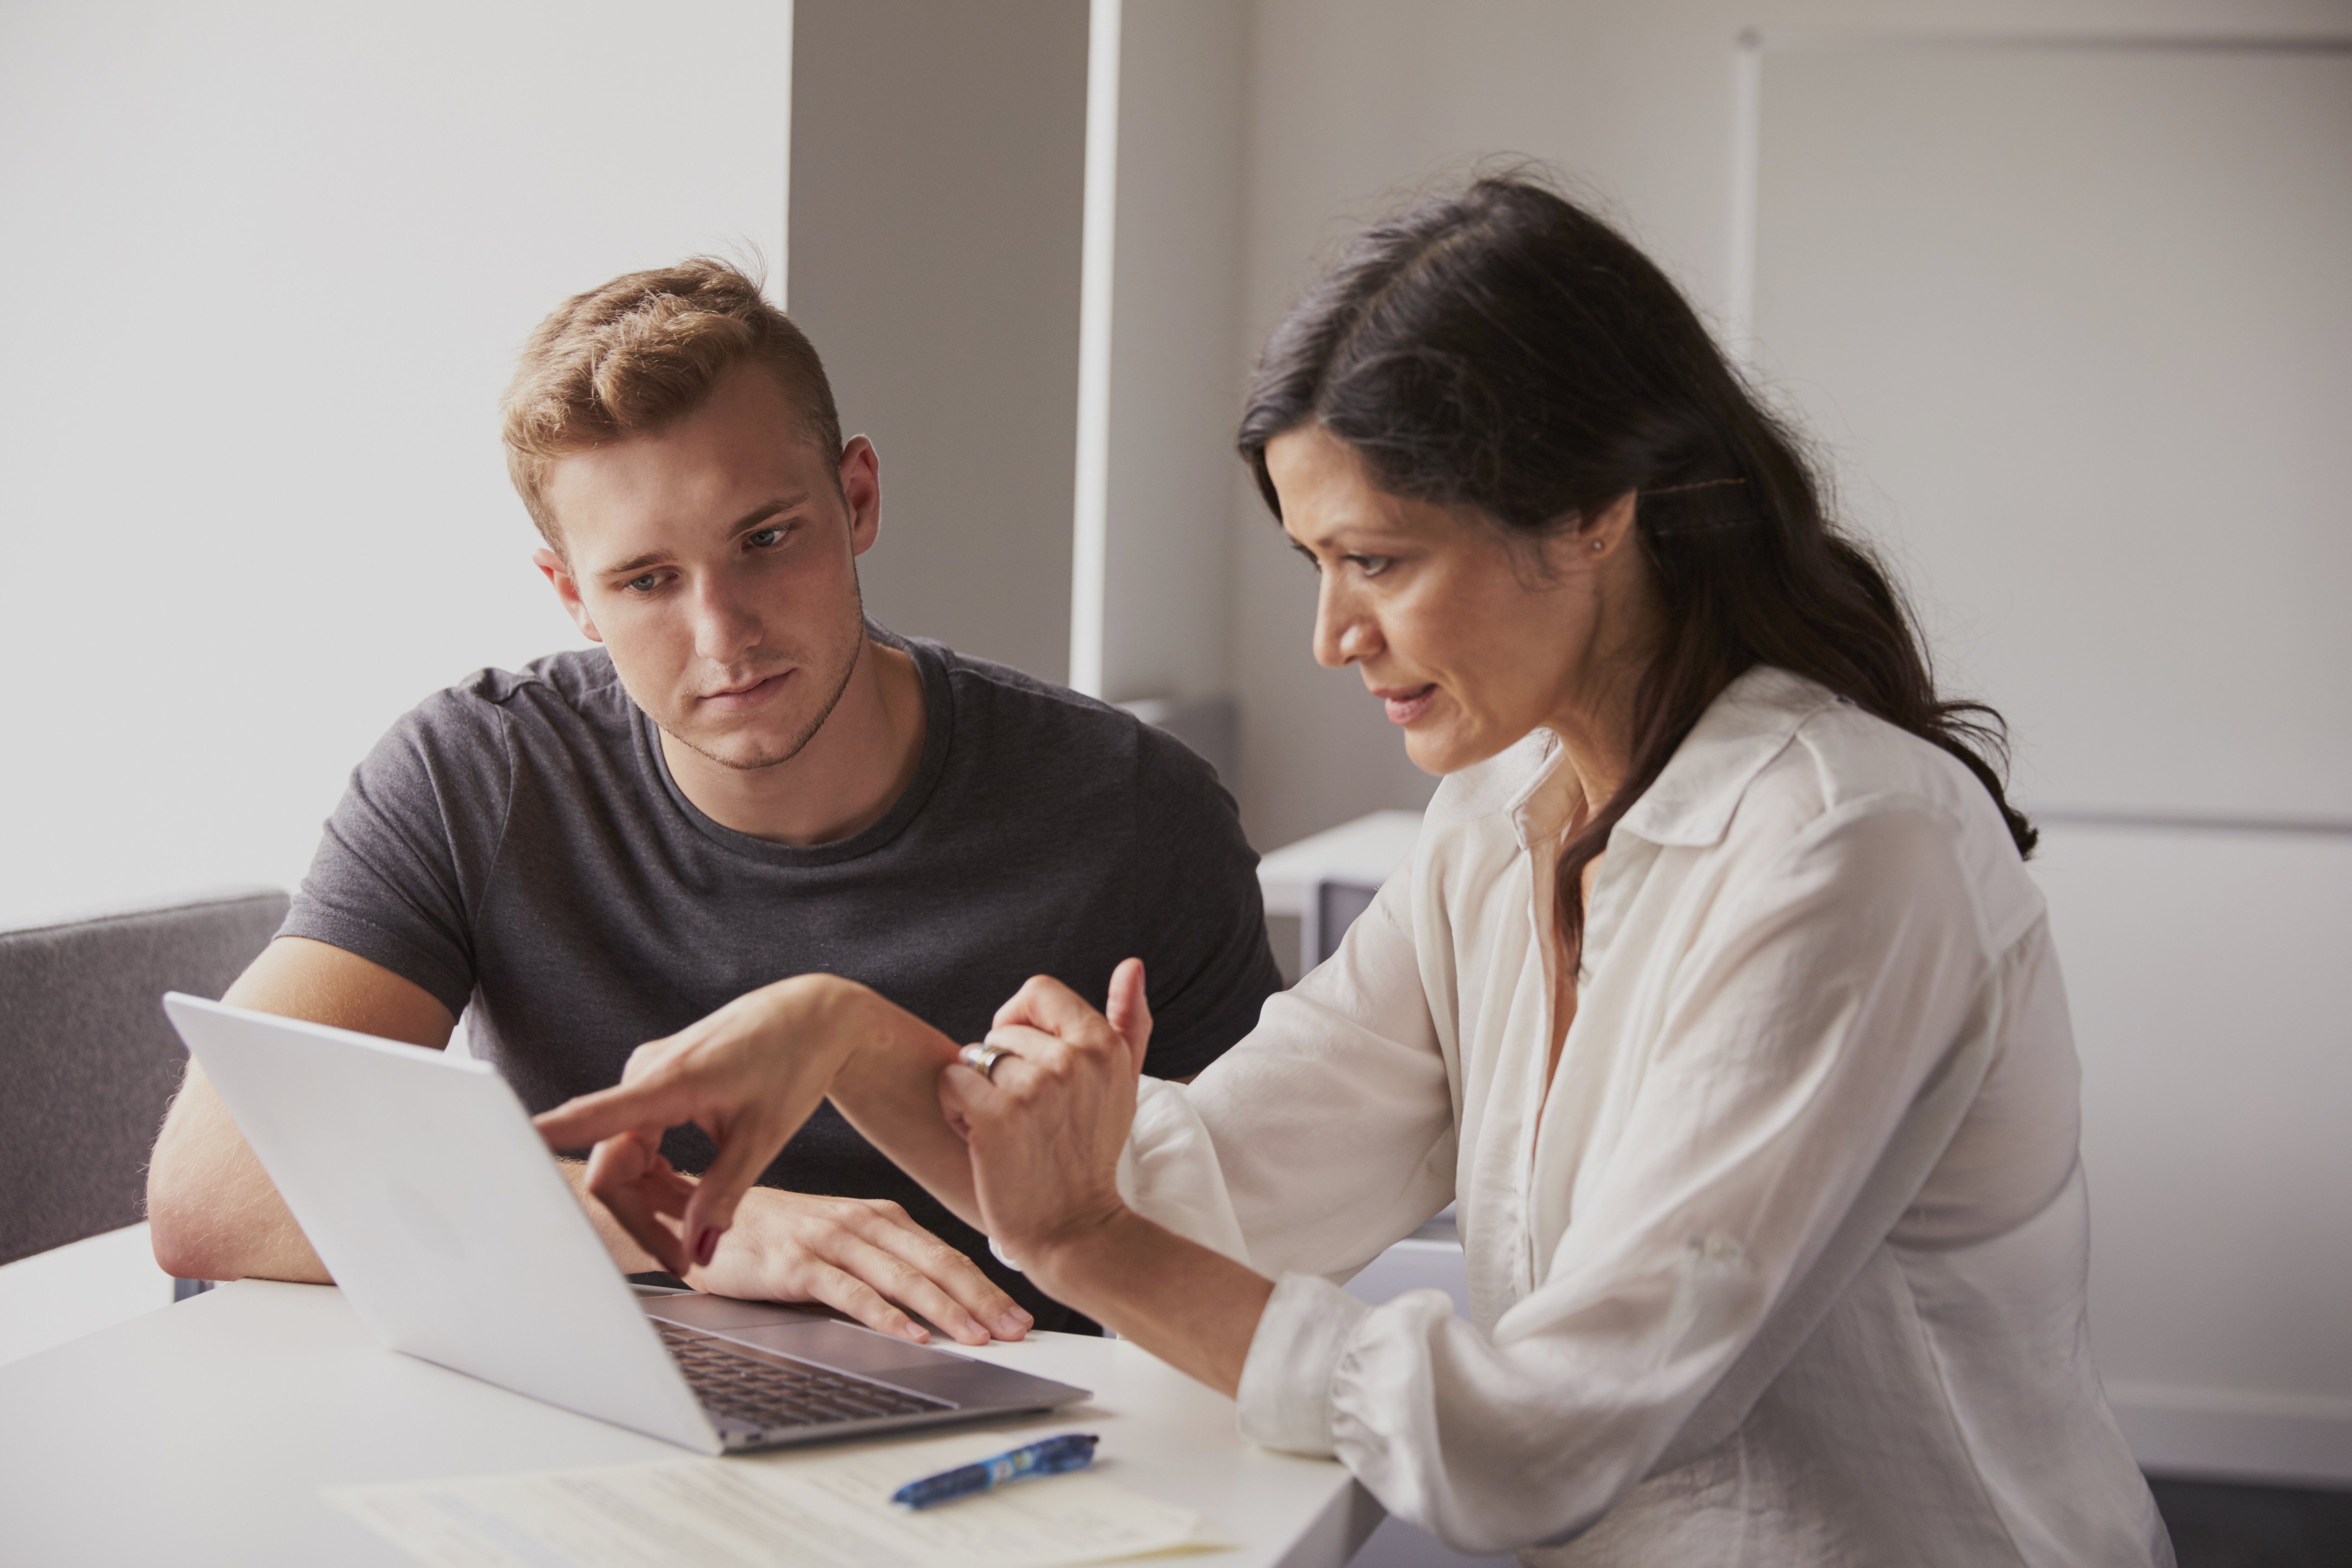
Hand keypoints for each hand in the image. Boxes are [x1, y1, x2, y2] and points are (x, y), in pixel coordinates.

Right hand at [534, 976, 862, 1275]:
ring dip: (650, 1201)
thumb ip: (724, 1194)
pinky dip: (656, 1177)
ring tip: (696, 1231)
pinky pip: (636, 1143)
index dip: (543, 1141)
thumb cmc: (793, 1061)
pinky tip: (688, 1196)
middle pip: (610, 1166)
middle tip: (683, 1260)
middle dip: (640, 1219)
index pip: (590, 1118)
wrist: (813, 1017)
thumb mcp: (764, 1136)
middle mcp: (643, 1076)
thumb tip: (696, 1251)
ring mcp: (645, 1079)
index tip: (499, 1160)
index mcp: (666, 1081)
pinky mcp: (655, 1086)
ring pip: (622, 1159)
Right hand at [687, 1187, 1032, 1344]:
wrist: (704, 1217)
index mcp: (880, 1217)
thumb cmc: (774, 1235)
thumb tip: (935, 1304)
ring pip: (902, 1277)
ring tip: (978, 1336)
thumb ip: (881, 1264)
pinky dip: (883, 1314)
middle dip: (982, 1299)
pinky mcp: (797, 1263)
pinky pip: (849, 1291)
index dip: (986, 1285)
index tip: (1018, 1314)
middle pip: (936, 1263)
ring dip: (945, 1309)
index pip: (946, 1253)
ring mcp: (831, 1240)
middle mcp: (863, 1222)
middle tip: (1016, 1330)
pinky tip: (908, 1334)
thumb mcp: (839, 1242)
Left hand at [937, 959, 1152, 1283]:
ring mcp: (1035, 1088)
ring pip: (975, 1056)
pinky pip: (951, 1081)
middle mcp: (1073, 1060)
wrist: (1073, 1229)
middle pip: (1002, 1030)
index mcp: (1104, 1046)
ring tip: (1004, 1128)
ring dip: (977, 1091)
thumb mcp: (1124, 1085)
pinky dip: (955, 1108)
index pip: (1039, 991)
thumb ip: (1129, 1021)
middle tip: (1022, 1113)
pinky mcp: (997, 1117)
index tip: (1026, 1059)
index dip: (1021, 1019)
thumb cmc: (1091, 1154)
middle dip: (999, 1067)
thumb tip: (1131, 964)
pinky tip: (978, 1137)